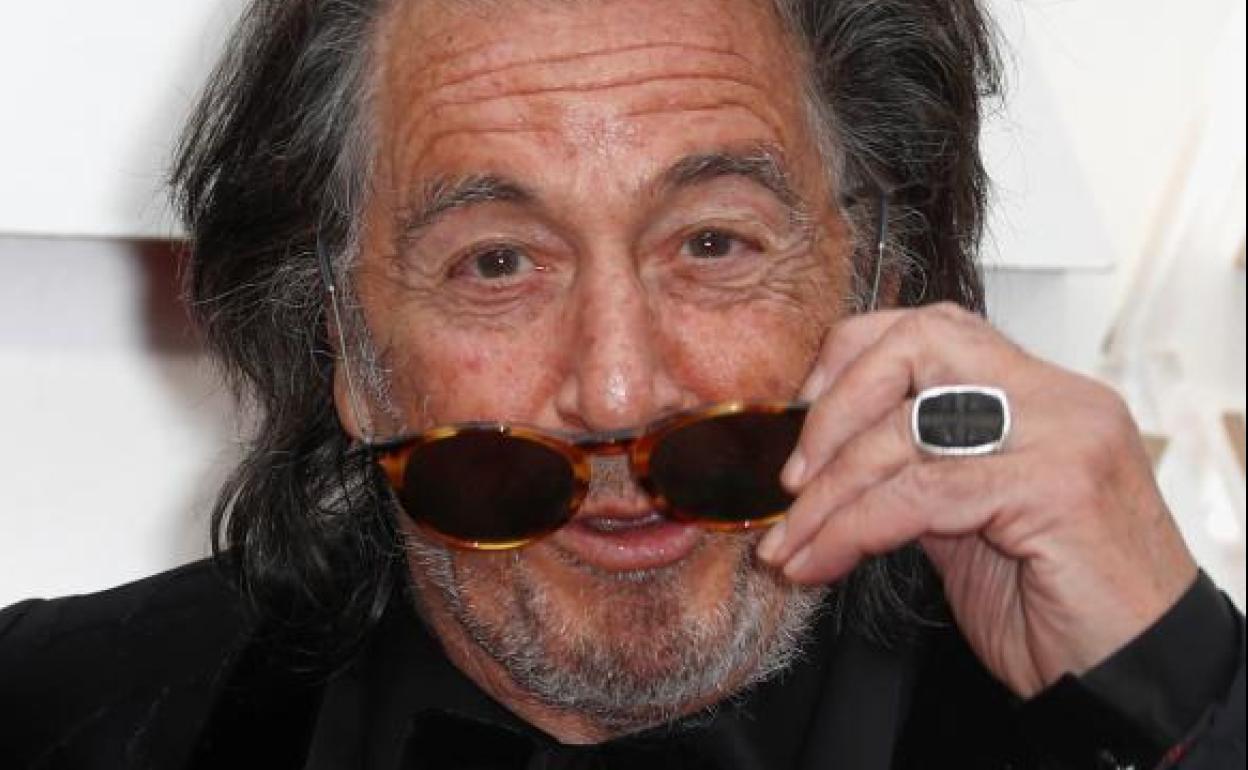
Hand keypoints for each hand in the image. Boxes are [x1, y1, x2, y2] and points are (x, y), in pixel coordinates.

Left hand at [757, 303, 1196, 697]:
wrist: (1135, 678)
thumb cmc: (1060, 607)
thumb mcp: (970, 525)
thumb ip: (917, 474)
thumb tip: (831, 462)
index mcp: (1040, 394)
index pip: (932, 327)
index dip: (852, 359)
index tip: (802, 421)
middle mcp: (1058, 399)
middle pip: (919, 343)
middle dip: (834, 407)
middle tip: (792, 479)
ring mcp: (1063, 435)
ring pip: (906, 429)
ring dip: (826, 495)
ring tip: (789, 546)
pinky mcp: (1055, 488)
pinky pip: (920, 494)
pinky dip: (853, 529)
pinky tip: (822, 562)